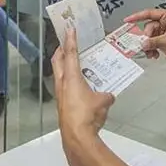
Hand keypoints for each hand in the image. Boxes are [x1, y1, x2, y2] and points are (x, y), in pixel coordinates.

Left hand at [52, 28, 115, 163]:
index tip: (69, 29)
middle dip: (60, 50)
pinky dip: (68, 81)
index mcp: (71, 77)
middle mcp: (62, 83)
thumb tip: (108, 96)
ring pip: (58, 74)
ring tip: (73, 63)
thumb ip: (106, 95)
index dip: (70, 40)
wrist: (77, 136)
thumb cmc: (88, 114)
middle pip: (57, 60)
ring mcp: (60, 94)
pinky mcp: (61, 105)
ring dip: (63, 66)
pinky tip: (78, 86)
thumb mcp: (104, 102)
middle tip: (66, 43)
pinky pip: (63, 87)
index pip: (70, 53)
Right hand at [124, 8, 165, 71]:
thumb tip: (143, 43)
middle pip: (147, 28)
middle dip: (146, 38)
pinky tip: (154, 55)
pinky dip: (150, 50)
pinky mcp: (162, 42)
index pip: (149, 14)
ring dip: (148, 46)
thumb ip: (155, 41)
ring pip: (148, 37)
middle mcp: (165, 23)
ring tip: (151, 52)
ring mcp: (163, 33)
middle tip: (146, 45)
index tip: (127, 20)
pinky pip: (151, 44)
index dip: (137, 16)